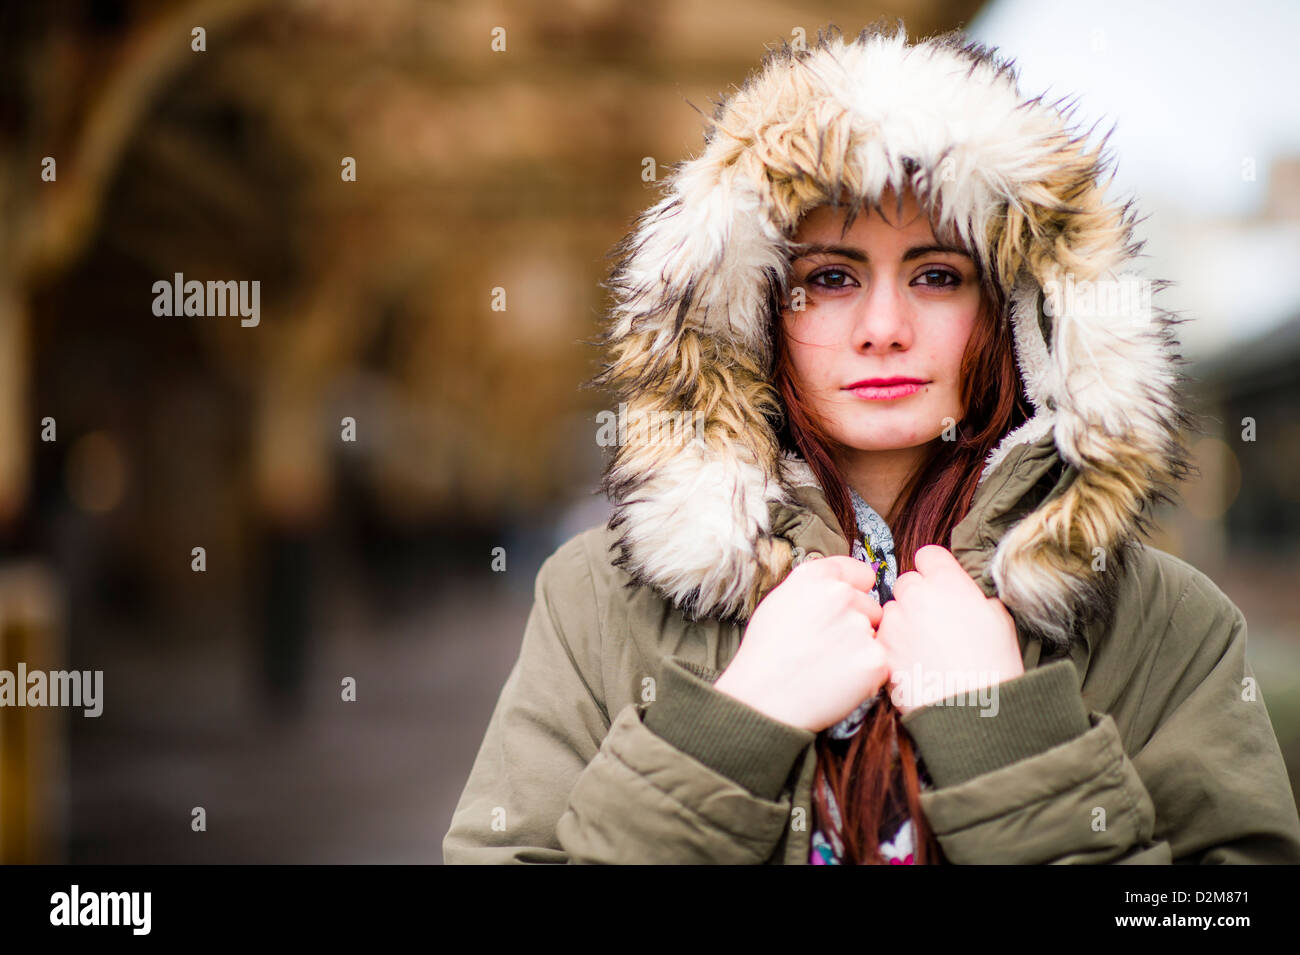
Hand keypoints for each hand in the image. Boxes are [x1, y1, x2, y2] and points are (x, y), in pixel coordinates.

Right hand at [714, 555, 886, 732]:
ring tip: (828, 665)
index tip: (851, 605)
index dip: (857, 590)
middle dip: (857, 624)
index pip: (861, 572)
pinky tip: (838, 680)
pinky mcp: (874, 659)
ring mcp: (859, 627)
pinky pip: (880, 663)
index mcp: (816, 578)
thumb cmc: (766, 655)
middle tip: (827, 646)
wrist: (762, 699)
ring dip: (861, 650)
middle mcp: (840, 595)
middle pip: (871, 607)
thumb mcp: (779, 603)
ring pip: (875, 636)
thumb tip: (840, 587)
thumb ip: (813, 588)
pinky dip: (866, 674)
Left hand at [874, 545, 1023, 715]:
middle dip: (917, 597)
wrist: (972, 709)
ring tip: (925, 647)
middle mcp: (916, 594)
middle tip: (934, 621)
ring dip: (902, 622)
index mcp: (948, 581)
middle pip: (907, 582)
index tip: (938, 583)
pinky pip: (882, 637)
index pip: (928, 555)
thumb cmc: (994, 665)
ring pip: (891, 610)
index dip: (934, 570)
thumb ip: (973, 596)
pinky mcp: (880, 647)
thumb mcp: (999, 618)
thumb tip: (962, 594)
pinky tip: (912, 663)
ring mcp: (894, 621)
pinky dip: (892, 646)